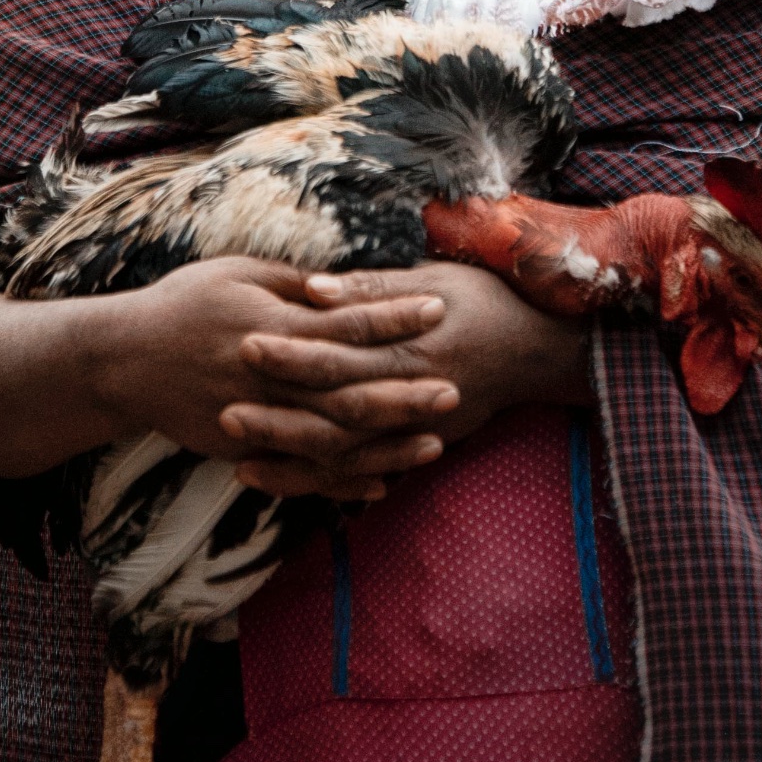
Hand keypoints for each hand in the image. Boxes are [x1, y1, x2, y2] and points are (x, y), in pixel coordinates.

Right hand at [92, 257, 458, 496]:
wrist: (123, 360)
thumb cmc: (184, 304)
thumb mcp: (237, 273)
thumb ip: (294, 283)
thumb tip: (347, 283)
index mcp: (272, 324)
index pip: (347, 322)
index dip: (394, 316)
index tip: (437, 306)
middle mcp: (269, 376)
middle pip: (350, 389)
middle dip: (406, 391)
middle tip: (456, 387)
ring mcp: (257, 418)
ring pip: (334, 440)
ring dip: (387, 445)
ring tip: (436, 443)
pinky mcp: (244, 448)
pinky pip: (301, 472)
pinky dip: (342, 482)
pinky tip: (381, 484)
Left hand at [222, 262, 590, 498]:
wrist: (538, 351)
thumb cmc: (485, 300)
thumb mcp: (436, 279)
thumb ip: (373, 287)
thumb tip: (315, 289)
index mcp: (411, 347)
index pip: (341, 354)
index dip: (293, 353)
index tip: (246, 344)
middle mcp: (411, 395)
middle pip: (335, 412)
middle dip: (279, 415)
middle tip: (223, 409)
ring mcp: (415, 428)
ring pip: (346, 455)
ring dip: (292, 458)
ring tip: (237, 457)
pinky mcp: (416, 445)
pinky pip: (363, 473)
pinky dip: (320, 482)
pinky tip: (279, 479)